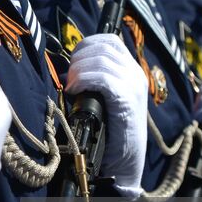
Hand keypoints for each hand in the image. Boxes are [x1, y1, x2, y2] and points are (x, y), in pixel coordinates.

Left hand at [66, 34, 147, 197]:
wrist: (124, 161)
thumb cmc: (109, 132)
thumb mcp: (102, 100)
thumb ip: (92, 81)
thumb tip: (66, 71)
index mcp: (132, 70)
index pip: (110, 40)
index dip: (87, 44)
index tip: (73, 61)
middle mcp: (135, 74)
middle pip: (103, 46)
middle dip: (79, 57)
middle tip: (68, 77)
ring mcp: (133, 86)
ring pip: (101, 59)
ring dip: (79, 69)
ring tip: (71, 85)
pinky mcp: (127, 99)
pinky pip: (103, 77)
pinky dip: (84, 80)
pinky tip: (75, 91)